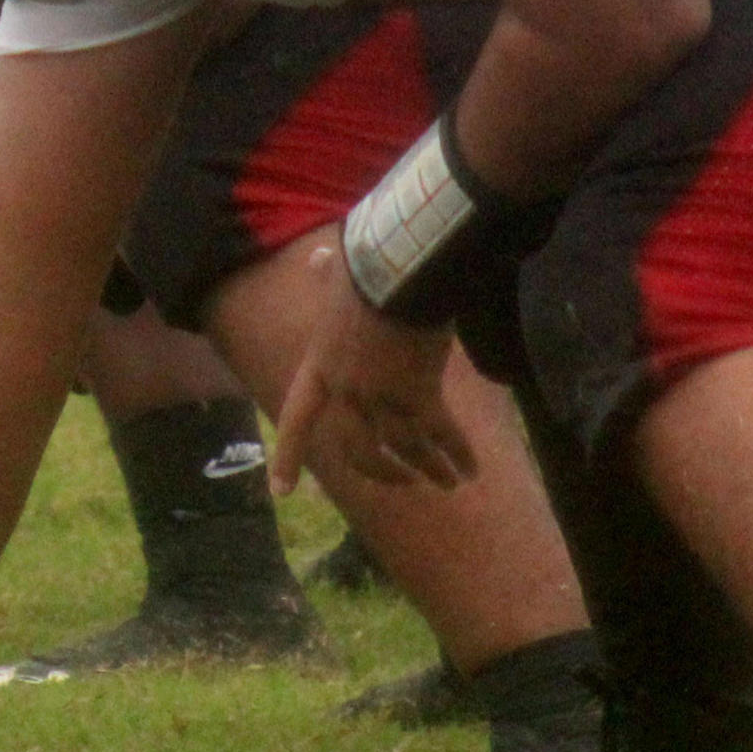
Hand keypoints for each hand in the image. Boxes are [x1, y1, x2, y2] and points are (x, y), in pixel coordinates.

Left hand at [271, 243, 471, 491]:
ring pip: (406, 450)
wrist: (400, 274)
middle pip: (359, 451)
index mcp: (319, 368)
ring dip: (430, 469)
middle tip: (402, 481)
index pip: (296, 420)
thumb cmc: (367, 269)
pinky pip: (441, 437)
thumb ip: (325, 276)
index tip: (281, 492)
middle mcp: (346, 392)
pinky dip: (458, 455)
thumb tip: (320, 259)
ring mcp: (383, 398)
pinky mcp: (422, 397)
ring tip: (448, 483)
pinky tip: (472, 469)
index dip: (287, 456)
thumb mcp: (336, 279)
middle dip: (383, 472)